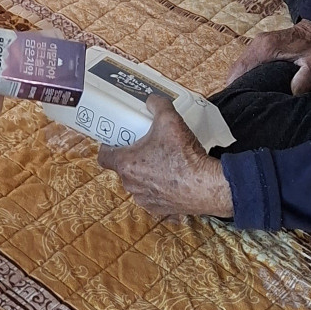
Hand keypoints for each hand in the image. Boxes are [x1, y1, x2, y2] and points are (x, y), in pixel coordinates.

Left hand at [98, 95, 232, 220]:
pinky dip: (159, 187)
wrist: (206, 185)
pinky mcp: (160, 209)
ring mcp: (145, 199)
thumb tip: (152, 100)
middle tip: (145, 144)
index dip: (108, 145)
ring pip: (138, 183)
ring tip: (162, 160)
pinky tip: (172, 177)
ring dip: (146, 173)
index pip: (104, 156)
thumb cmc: (184, 156)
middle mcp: (132, 185)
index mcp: (126, 164)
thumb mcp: (169, 119)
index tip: (117, 139)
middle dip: (132, 156)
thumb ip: (157, 104)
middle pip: (123, 168)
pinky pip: (153, 196)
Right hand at [224, 19, 310, 95]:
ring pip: (239, 65)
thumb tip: (291, 96)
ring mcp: (257, 44)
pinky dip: (244, 75)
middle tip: (241, 105)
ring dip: (238, 81)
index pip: (240, 69)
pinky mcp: (261, 46)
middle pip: (236, 68)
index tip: (237, 103)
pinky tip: (250, 87)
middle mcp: (257, 44)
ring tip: (244, 100)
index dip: (235, 87)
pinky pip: (246, 62)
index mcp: (266, 49)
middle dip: (235, 87)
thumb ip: (304, 80)